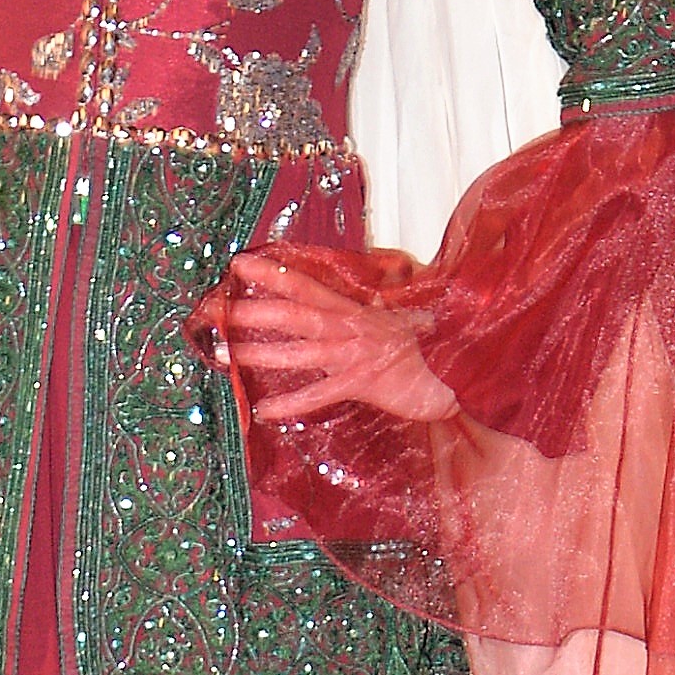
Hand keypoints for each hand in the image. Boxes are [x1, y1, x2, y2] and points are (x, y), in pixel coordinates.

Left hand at [222, 254, 456, 423]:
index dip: (272, 272)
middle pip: (295, 312)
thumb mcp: (389, 324)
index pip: (307, 284)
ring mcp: (356, 353)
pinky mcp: (365, 382)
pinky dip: (292, 403)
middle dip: (255, 309)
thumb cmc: (422, 350)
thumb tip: (332, 310)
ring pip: (300, 351)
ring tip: (226, 355)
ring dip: (261, 352)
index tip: (239, 263)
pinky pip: (321, 393)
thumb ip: (359, 316)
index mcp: (353, 310)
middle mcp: (350, 326)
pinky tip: (264, 411)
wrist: (457, 372)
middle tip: (217, 309)